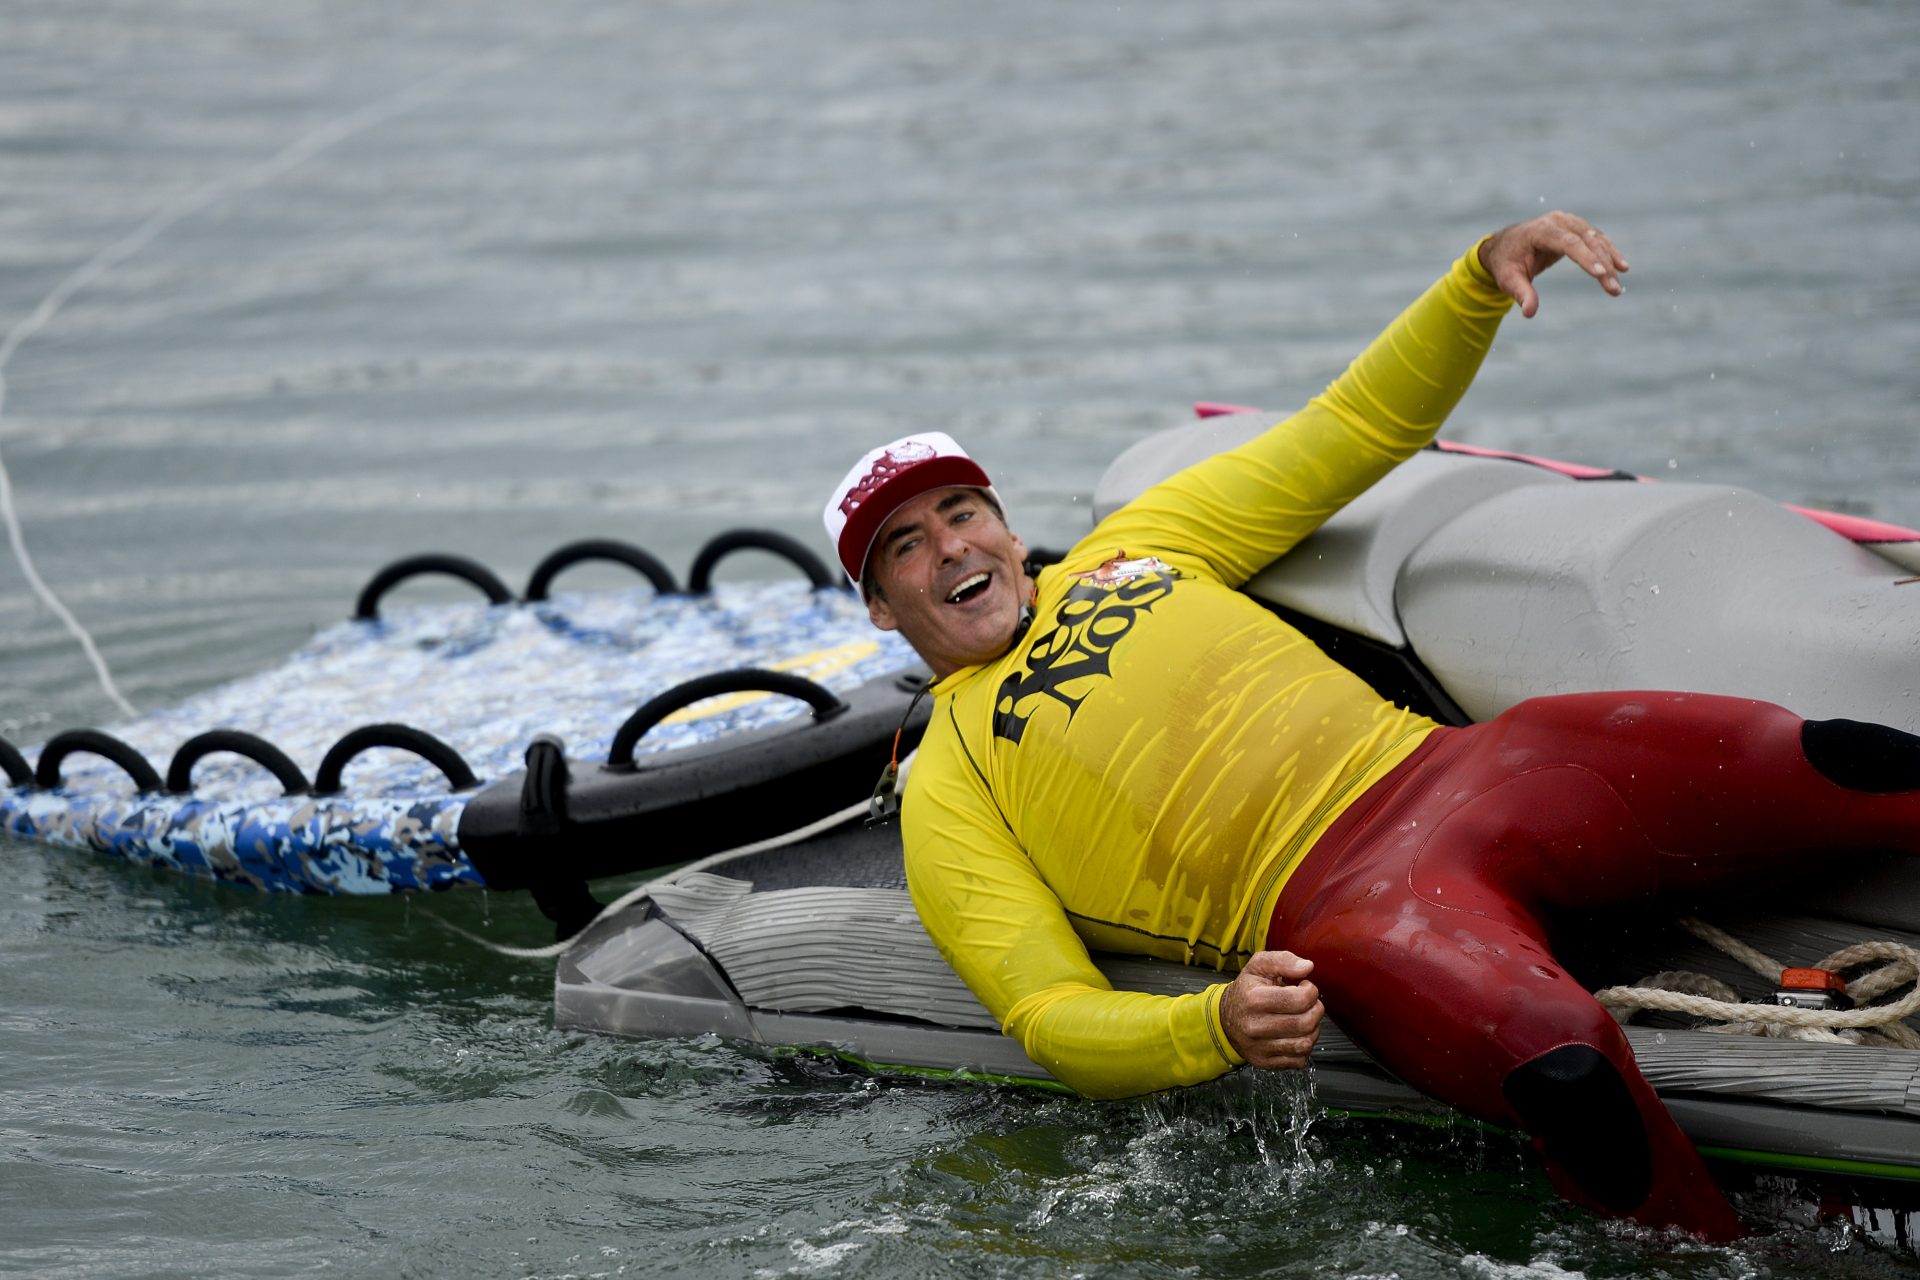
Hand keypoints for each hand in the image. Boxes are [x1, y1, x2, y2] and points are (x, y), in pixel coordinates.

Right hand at [1220, 949, 1322, 1069]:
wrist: (1225, 1019)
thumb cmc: (1246, 991)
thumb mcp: (1258, 966)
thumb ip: (1283, 960)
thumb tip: (1307, 966)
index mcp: (1254, 999)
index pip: (1300, 999)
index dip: (1311, 991)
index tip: (1304, 987)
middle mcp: (1255, 1026)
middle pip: (1305, 1023)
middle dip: (1315, 1010)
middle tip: (1308, 1004)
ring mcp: (1260, 1047)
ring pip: (1305, 1044)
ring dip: (1312, 1029)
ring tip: (1304, 1018)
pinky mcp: (1265, 1062)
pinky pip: (1299, 1060)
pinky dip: (1304, 1048)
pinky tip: (1296, 1035)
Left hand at [1478, 210, 1628, 318]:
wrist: (1506, 246)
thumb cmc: (1507, 264)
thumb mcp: (1508, 280)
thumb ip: (1521, 294)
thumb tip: (1530, 313)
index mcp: (1539, 231)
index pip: (1567, 243)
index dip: (1586, 258)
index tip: (1601, 274)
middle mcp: (1557, 221)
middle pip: (1586, 241)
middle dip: (1602, 265)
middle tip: (1613, 289)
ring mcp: (1569, 222)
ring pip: (1596, 239)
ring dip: (1610, 260)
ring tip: (1617, 285)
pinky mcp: (1576, 228)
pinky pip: (1597, 239)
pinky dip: (1609, 253)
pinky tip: (1621, 267)